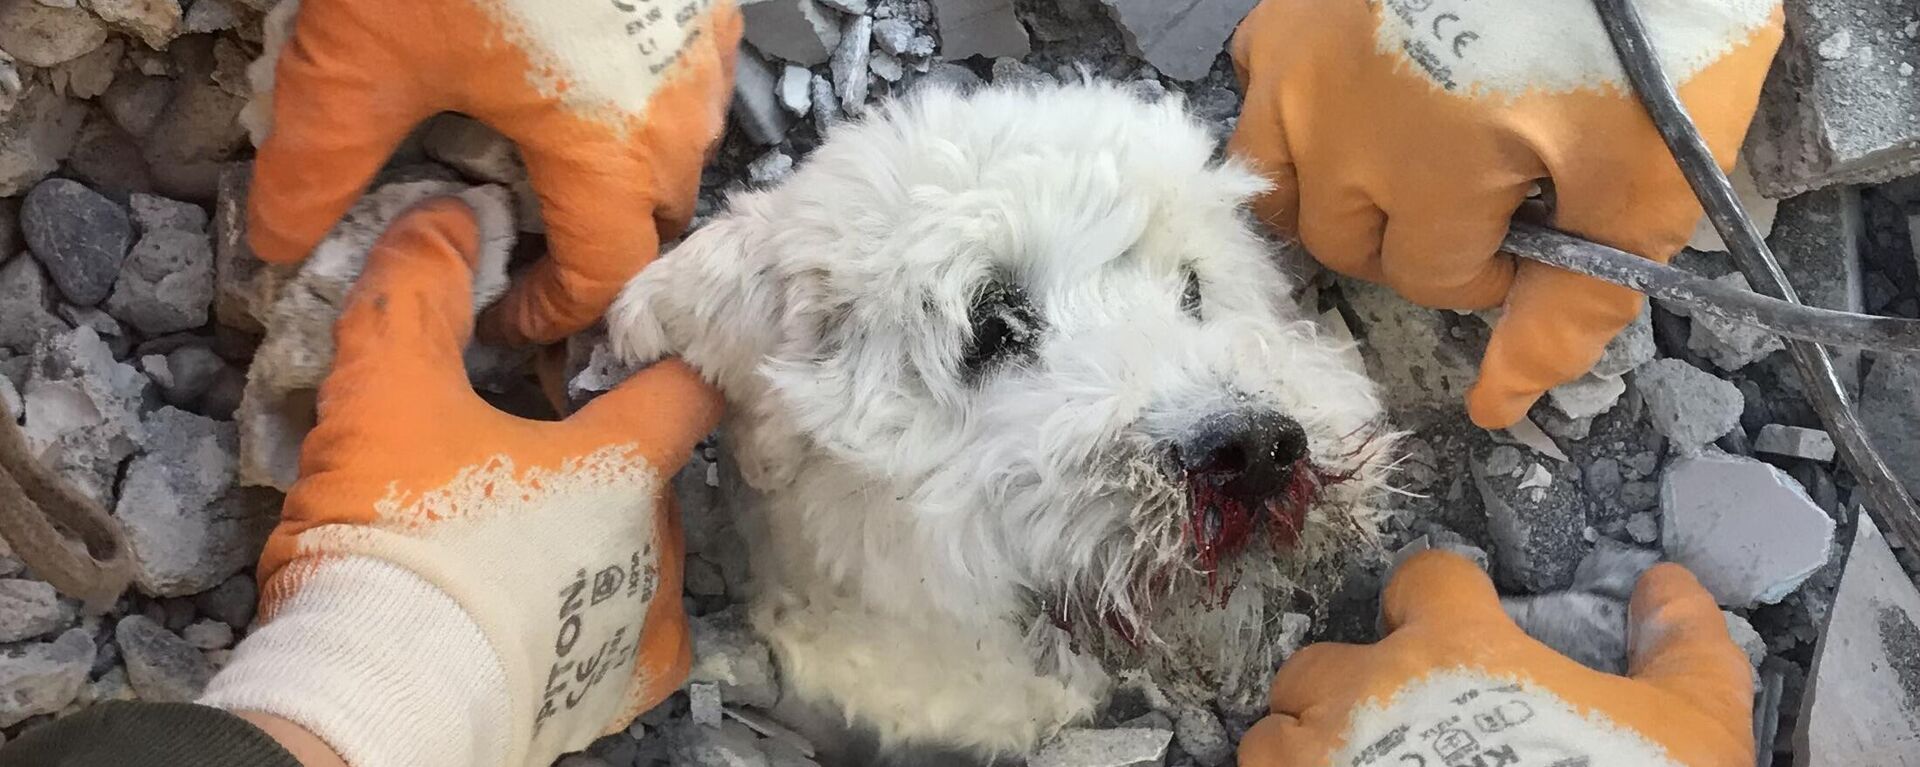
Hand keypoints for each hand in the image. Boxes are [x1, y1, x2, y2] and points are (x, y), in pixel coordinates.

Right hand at [199, 198, 722, 766]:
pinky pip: (624, 642)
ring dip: (595, 541)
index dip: (660, 354)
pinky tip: (545, 609)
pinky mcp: (609, 695)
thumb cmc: (399, 540)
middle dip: (598, 459)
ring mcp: (640, 625)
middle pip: (650, 475)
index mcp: (624, 462)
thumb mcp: (386, 392)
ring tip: (517, 539)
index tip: (626, 349)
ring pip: (639, 558)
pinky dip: (594, 619)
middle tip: (523, 455)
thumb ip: (415, 293)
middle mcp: (656, 543)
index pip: (684, 384)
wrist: (379, 694)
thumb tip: (445, 213)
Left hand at [247, 0, 741, 344]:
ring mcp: (705, 49)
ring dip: (623, 171)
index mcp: (611, 152)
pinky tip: (579, 70)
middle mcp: (680, 113)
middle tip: (525, 239)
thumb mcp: (358, 62)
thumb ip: (318, 167)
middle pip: (655, 219)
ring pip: (681, 148)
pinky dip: (643, 101)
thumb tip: (282, 244)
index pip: (610, 275)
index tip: (506, 310)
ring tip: (547, 150)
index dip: (556, 312)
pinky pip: (689, 80)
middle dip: (595, 245)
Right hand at [1227, 0, 1781, 426]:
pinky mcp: (1295, 2)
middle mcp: (1332, 120)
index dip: (1495, 268)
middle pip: (1342, 237)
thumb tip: (1494, 410)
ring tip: (1398, 162)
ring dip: (1328, 189)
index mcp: (1421, 173)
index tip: (1542, 220)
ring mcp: (1300, 51)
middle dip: (1414, 235)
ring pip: (1270, 170)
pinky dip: (1294, 100)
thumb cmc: (1645, 31)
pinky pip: (1256, 73)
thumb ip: (1571, 304)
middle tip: (1487, 188)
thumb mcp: (1643, 179)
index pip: (1432, 277)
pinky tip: (1359, 86)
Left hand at [1238, 551, 1752, 766]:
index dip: (1440, 601)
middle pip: (1323, 660)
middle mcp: (1368, 692)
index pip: (1426, 580)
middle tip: (1392, 730)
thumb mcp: (1690, 731)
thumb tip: (1672, 587)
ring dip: (1304, 748)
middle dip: (1348, 687)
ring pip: (1275, 732)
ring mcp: (1315, 759)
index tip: (1451, 628)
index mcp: (1457, 651)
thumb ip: (1685, 652)